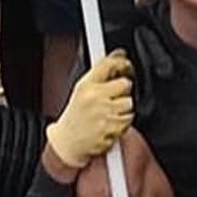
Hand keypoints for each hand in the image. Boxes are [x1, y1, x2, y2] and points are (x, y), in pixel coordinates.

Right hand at [45, 50, 133, 169]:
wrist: (67, 142)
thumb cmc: (76, 115)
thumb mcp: (82, 88)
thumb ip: (101, 72)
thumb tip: (120, 54)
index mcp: (86, 85)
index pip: (109, 64)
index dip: (121, 62)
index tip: (125, 65)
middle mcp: (94, 98)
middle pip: (125, 84)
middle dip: (123, 90)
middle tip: (115, 96)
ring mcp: (103, 115)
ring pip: (129, 103)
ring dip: (124, 108)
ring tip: (111, 111)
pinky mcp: (110, 130)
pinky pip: (128, 121)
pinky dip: (123, 123)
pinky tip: (111, 123)